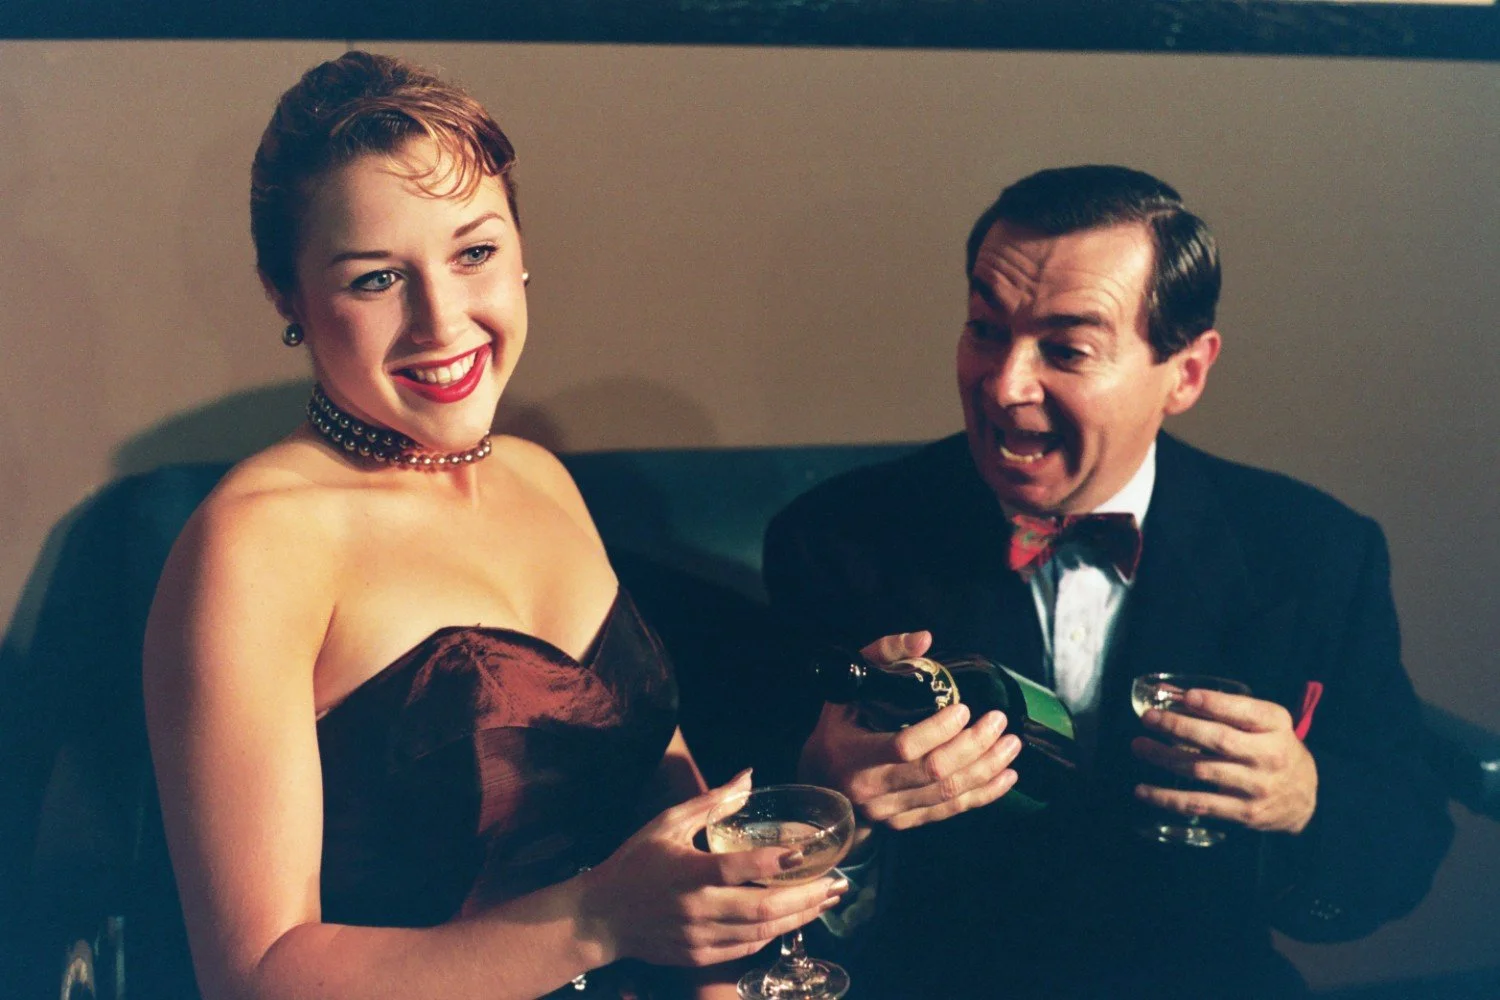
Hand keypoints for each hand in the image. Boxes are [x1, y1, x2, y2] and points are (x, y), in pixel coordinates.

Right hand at [579, 771, 847, 967]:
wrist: (602, 917)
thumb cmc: (635, 862)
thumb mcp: (667, 823)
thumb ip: (711, 801)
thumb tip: (749, 777)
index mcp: (686, 872)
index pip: (736, 868)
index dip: (773, 860)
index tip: (805, 850)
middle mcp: (695, 909)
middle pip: (761, 908)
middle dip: (805, 897)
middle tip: (837, 884)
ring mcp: (698, 938)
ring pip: (760, 932)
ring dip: (799, 917)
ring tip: (826, 901)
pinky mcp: (699, 956)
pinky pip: (746, 948)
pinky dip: (773, 934)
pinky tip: (792, 918)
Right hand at [798, 631, 1020, 830]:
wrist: (821, 785)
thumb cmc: (838, 729)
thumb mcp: (848, 687)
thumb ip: (883, 655)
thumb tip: (924, 640)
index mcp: (855, 754)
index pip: (904, 746)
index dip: (939, 730)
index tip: (965, 709)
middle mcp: (873, 789)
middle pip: (934, 772)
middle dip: (974, 746)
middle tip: (999, 721)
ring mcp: (890, 811)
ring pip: (947, 793)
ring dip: (986, 768)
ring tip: (1011, 745)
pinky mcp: (905, 823)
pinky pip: (950, 810)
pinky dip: (983, 794)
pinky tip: (1006, 776)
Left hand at [1132, 687, 1317, 834]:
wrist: (1305, 796)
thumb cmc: (1274, 747)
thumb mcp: (1262, 720)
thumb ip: (1221, 706)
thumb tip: (1168, 693)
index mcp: (1274, 726)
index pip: (1244, 711)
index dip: (1214, 704)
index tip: (1187, 697)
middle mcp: (1268, 756)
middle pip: (1218, 740)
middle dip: (1179, 727)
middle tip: (1149, 718)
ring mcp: (1255, 787)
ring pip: (1202, 770)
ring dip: (1165, 758)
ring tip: (1139, 746)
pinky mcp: (1243, 812)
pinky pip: (1199, 804)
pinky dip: (1168, 798)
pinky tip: (1144, 790)